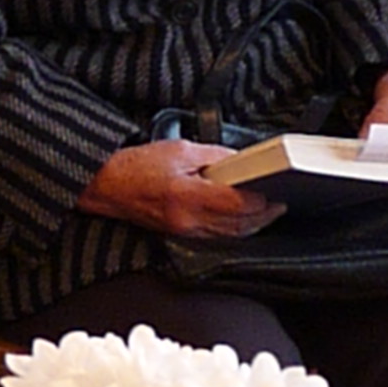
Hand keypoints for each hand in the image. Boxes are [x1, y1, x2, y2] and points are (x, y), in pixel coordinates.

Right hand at [78, 140, 284, 237]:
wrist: (108, 185)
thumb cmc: (137, 165)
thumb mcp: (180, 149)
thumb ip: (214, 156)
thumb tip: (240, 161)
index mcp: (187, 195)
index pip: (236, 205)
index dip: (259, 200)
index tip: (274, 192)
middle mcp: (187, 219)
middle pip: (237, 225)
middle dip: (263, 216)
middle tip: (279, 204)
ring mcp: (184, 230)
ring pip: (229, 235)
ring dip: (251, 225)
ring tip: (267, 211)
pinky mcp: (180, 234)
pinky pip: (215, 236)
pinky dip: (233, 229)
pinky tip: (241, 219)